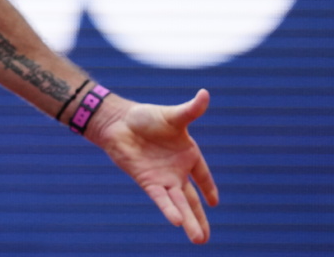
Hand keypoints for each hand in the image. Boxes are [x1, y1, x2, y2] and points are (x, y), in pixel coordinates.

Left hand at [89, 89, 218, 243]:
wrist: (118, 121)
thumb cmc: (146, 117)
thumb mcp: (173, 115)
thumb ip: (191, 110)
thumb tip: (205, 93)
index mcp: (187, 154)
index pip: (203, 175)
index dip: (209, 187)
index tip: (215, 202)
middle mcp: (176, 170)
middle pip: (191, 199)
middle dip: (199, 218)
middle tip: (205, 239)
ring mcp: (162, 177)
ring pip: (178, 203)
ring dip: (188, 220)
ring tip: (198, 239)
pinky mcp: (147, 180)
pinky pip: (160, 197)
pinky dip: (168, 208)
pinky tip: (176, 221)